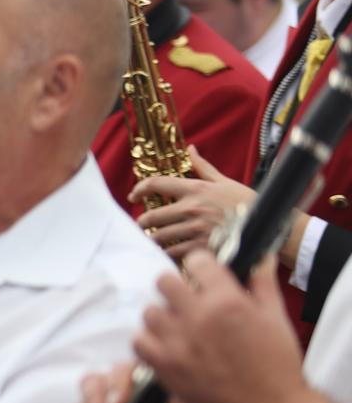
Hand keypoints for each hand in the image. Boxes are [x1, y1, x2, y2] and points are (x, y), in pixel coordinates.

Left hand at [131, 146, 255, 261]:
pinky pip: (173, 253)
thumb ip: (203, 167)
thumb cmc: (247, 203)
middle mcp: (191, 208)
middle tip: (142, 225)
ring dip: (153, 240)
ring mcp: (195, 229)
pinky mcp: (200, 248)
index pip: (157, 184)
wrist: (269, 227)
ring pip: (159, 237)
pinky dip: (168, 254)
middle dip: (143, 222)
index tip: (134, 195)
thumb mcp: (225, 181)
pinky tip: (168, 253)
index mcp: (196, 189)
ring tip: (153, 241)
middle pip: (151, 216)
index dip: (140, 189)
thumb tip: (189, 149)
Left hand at [133, 250, 306, 402]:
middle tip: (186, 301)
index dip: (200, 266)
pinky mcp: (165, 367)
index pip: (196, 261)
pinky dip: (148, 342)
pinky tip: (165, 346)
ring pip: (149, 312)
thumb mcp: (276, 317)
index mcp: (227, 300)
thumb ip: (262, 283)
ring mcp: (178, 342)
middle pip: (164, 282)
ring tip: (177, 327)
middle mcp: (198, 317)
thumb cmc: (278, 366)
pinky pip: (139, 342)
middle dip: (176, 288)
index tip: (202, 277)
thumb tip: (258, 257)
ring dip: (162, 316)